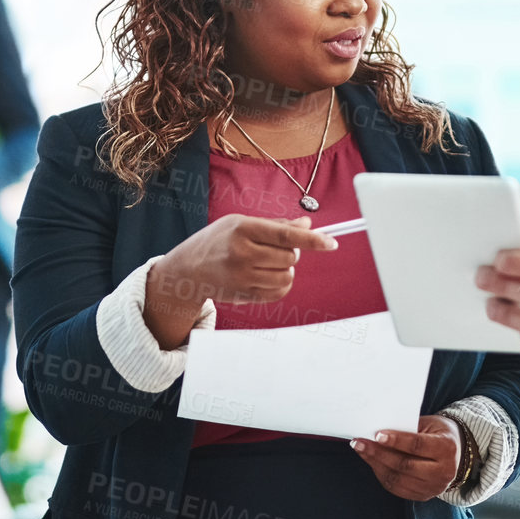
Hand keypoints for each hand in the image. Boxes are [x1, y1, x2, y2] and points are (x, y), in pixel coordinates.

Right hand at [142, 215, 335, 348]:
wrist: (187, 270)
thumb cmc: (217, 241)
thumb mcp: (240, 223)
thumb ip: (275, 225)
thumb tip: (306, 225)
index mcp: (242, 229)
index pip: (285, 235)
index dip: (312, 240)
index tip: (332, 243)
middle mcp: (242, 254)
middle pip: (289, 257)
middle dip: (291, 253)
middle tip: (275, 249)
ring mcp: (242, 277)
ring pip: (287, 277)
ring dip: (285, 270)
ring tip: (268, 263)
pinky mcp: (244, 295)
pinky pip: (279, 293)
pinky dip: (280, 285)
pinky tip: (265, 276)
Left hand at [352, 416, 463, 500]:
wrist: (457, 454)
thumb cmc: (438, 432)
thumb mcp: (429, 424)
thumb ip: (408, 428)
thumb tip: (377, 432)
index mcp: (447, 449)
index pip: (417, 446)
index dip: (396, 440)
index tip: (376, 434)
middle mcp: (444, 472)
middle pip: (405, 465)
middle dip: (378, 453)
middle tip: (359, 442)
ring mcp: (434, 487)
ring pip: (398, 479)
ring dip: (375, 464)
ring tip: (360, 450)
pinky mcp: (424, 496)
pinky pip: (397, 488)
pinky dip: (381, 474)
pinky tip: (371, 461)